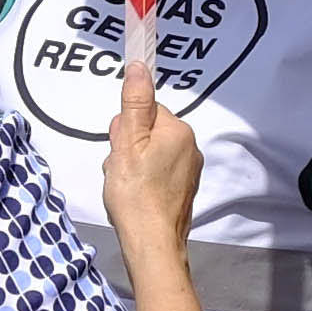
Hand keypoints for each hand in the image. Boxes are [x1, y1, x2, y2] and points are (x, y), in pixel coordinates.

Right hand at [104, 72, 204, 253]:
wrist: (152, 243)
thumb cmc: (137, 195)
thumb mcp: (127, 143)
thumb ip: (134, 103)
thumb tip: (139, 66)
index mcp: (178, 131)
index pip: (145, 110)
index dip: (125, 129)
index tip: (122, 149)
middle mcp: (189, 147)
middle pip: (146, 132)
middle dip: (128, 148)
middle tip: (122, 170)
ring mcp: (188, 170)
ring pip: (148, 154)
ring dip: (132, 165)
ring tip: (127, 186)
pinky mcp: (182, 189)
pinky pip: (156, 173)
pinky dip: (142, 181)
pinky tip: (135, 196)